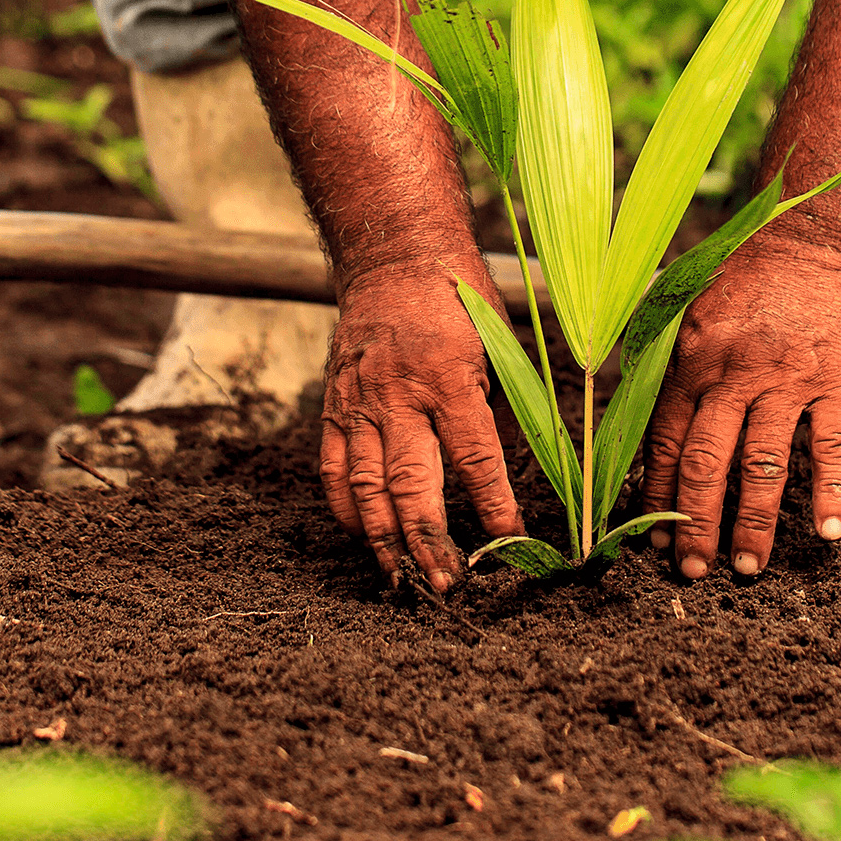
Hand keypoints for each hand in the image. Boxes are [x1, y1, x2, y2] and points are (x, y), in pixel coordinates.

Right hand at [319, 256, 525, 589]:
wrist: (392, 256)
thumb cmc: (458, 302)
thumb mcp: (496, 347)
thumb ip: (495, 411)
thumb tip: (506, 476)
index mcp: (451, 378)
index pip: (475, 458)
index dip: (493, 506)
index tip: (509, 543)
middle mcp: (400, 395)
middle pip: (412, 485)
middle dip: (429, 542)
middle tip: (445, 584)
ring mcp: (360, 403)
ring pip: (366, 487)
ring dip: (383, 540)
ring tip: (399, 578)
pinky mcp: (333, 405)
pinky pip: (332, 468)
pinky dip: (346, 509)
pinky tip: (362, 537)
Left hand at [639, 241, 840, 577]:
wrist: (807, 247)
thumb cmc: (736, 286)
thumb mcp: (682, 316)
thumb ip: (660, 372)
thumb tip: (626, 435)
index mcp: (690, 362)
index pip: (664, 443)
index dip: (656, 497)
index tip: (652, 540)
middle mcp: (734, 374)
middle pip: (707, 462)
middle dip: (696, 523)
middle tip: (691, 570)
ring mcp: (787, 380)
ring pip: (765, 463)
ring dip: (754, 521)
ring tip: (747, 566)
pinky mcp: (835, 380)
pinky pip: (833, 444)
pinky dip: (833, 491)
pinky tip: (829, 532)